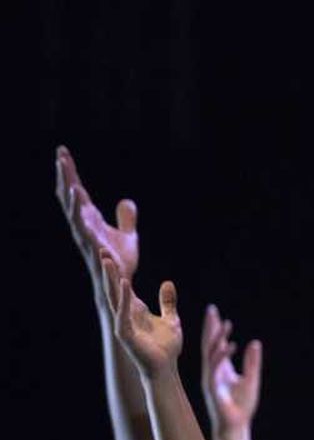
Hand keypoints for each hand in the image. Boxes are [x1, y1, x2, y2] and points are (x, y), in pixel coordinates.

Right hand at [55, 147, 138, 293]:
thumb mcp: (128, 236)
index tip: (63, 152)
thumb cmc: (120, 263)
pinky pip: (82, 225)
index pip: (77, 191)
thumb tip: (127, 202)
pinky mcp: (92, 246)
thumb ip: (126, 220)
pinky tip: (77, 194)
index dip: (70, 173)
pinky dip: (78, 210)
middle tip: (60, 154)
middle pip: (70, 195)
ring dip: (70, 191)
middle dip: (65, 175)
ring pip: (73, 209)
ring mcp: (85, 235)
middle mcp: (83, 225)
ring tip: (67, 170)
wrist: (120, 287)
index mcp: (89, 219)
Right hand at [101, 253, 180, 375]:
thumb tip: (167, 282)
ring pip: (115, 298)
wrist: (165, 368)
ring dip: (112, 280)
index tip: (110, 252)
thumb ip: (167, 302)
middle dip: (109, 270)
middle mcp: (125, 316)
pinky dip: (124, 300)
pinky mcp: (126, 335)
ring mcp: (123, 325)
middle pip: (115, 288)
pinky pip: (123, 315)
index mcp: (134, 311)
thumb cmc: (166, 348)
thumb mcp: (171, 319)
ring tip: (109, 262)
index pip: (123, 286)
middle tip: (102, 250)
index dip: (117, 270)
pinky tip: (124, 286)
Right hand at [201, 305, 262, 432]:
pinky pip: (215, 368)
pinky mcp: (212, 387)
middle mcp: (213, 371)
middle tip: (211, 309)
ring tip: (225, 323)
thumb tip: (255, 343)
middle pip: (210, 344)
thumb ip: (252, 362)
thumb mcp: (251, 379)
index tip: (216, 314)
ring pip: (211, 353)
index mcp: (221, 369)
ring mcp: (210, 378)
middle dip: (211, 327)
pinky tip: (232, 345)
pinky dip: (223, 355)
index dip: (217, 329)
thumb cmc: (242, 406)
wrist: (236, 425)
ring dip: (218, 338)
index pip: (217, 345)